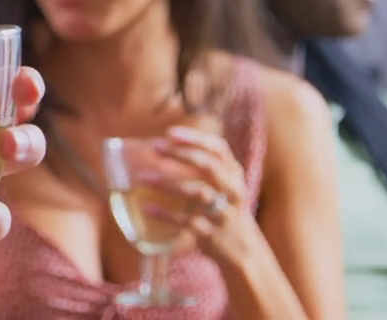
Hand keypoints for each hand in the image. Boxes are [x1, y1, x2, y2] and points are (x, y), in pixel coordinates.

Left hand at [138, 125, 257, 267]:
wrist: (244, 252)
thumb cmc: (223, 210)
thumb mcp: (222, 186)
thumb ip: (202, 167)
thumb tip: (160, 147)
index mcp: (234, 175)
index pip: (219, 149)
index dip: (196, 138)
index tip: (170, 132)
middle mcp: (234, 192)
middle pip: (210, 168)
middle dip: (181, 155)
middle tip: (154, 148)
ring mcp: (225, 214)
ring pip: (199, 193)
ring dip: (169, 183)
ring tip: (142, 177)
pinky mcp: (213, 235)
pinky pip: (188, 222)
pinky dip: (166, 214)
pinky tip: (146, 208)